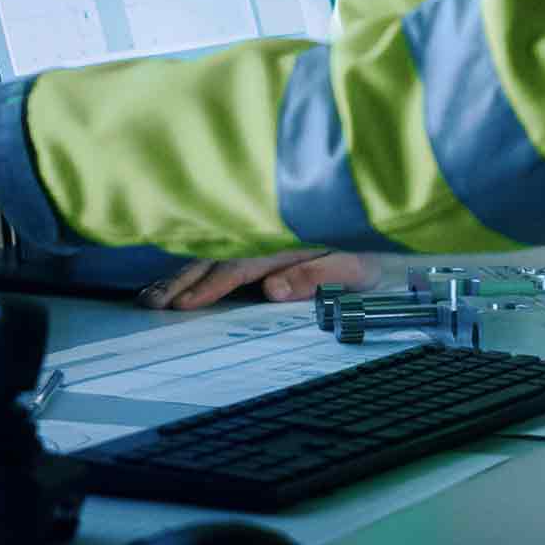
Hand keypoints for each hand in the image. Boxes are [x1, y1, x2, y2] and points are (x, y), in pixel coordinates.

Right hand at [139, 251, 376, 309]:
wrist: (394, 250)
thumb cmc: (375, 265)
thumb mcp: (356, 272)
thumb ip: (314, 277)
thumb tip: (270, 288)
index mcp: (287, 244)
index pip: (237, 266)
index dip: (208, 285)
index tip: (181, 305)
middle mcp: (270, 239)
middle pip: (215, 259)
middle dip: (180, 281)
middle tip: (149, 305)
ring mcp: (264, 242)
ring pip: (212, 256)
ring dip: (180, 276)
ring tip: (151, 297)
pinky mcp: (264, 249)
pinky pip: (221, 257)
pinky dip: (195, 269)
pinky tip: (176, 283)